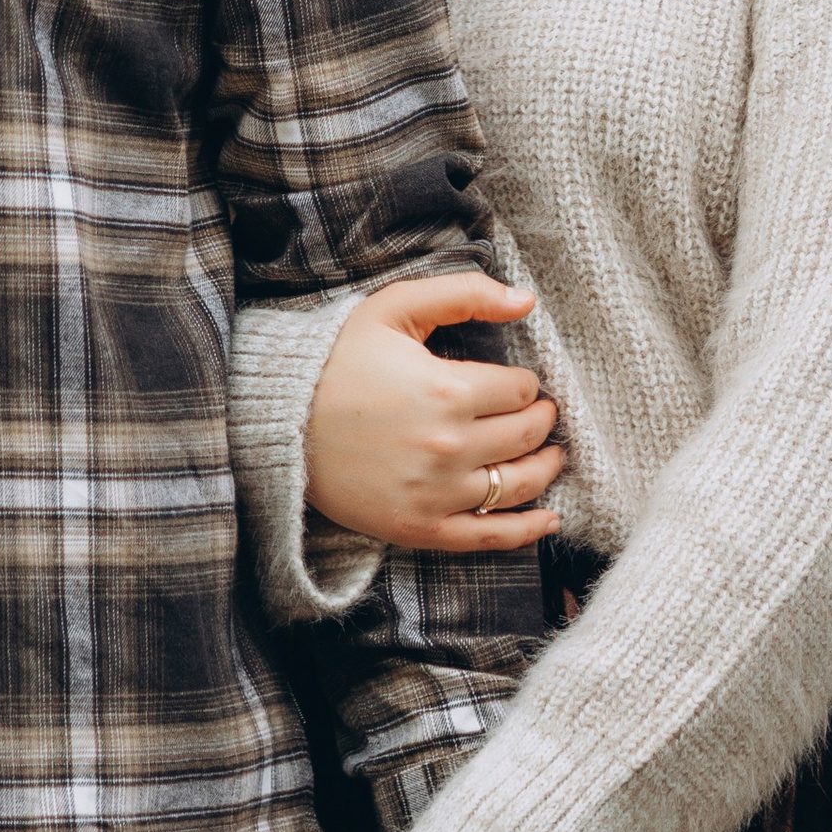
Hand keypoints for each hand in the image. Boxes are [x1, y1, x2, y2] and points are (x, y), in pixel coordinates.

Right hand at [304, 272, 562, 553]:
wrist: (279, 423)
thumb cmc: (337, 359)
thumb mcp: (394, 307)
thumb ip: (464, 293)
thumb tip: (526, 300)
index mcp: (447, 390)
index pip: (521, 390)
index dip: (524, 384)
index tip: (516, 383)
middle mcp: (448, 447)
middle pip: (527, 436)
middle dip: (541, 421)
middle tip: (541, 413)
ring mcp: (435, 494)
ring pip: (519, 485)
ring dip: (545, 468)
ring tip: (551, 455)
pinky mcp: (419, 528)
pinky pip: (490, 537)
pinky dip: (527, 531)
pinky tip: (548, 519)